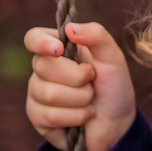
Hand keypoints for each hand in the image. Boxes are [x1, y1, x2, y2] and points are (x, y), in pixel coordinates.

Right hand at [24, 22, 136, 150]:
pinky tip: (84, 117)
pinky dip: (76, 117)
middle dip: (78, 77)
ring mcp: (37, 93)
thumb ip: (96, 36)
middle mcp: (42, 69)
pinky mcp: (38, 117)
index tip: (58, 49)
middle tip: (92, 81)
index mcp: (57, 48)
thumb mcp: (112, 57)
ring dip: (81, 99)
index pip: (33, 38)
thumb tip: (70, 28)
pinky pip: (50, 116)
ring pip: (49, 94)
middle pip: (43, 66)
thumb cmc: (113, 85)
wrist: (118, 122)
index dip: (40, 42)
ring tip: (90, 101)